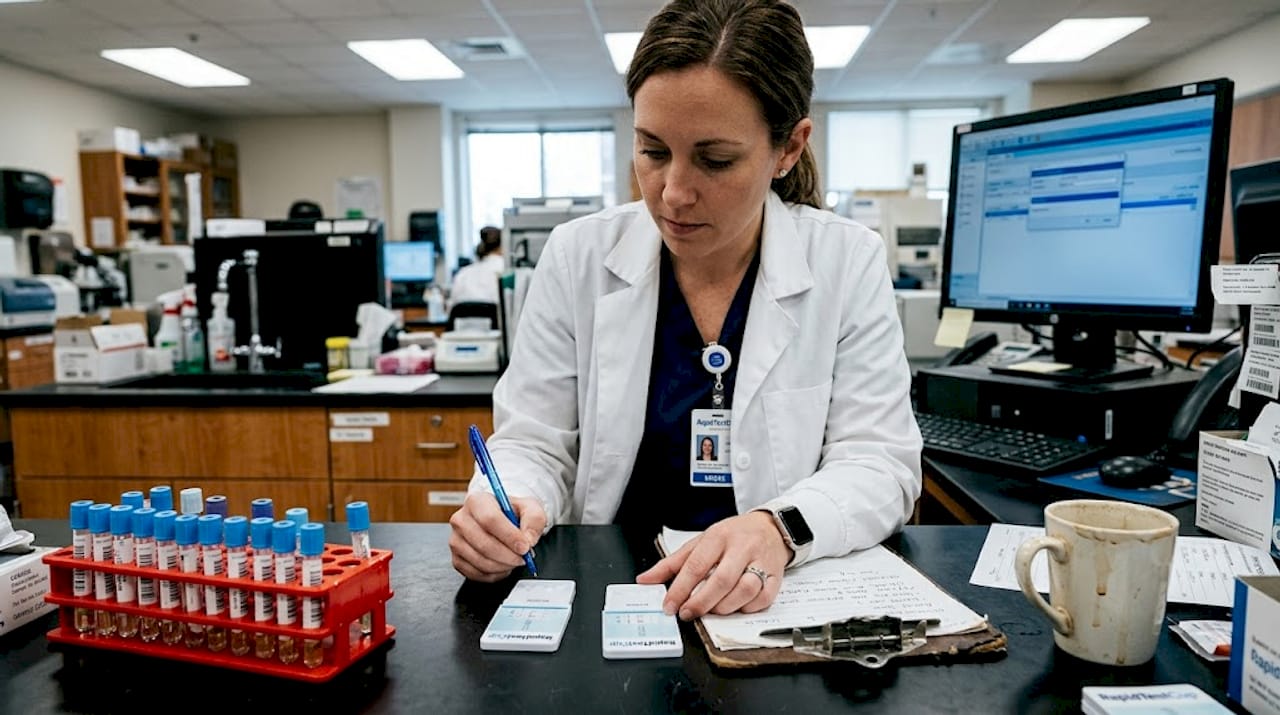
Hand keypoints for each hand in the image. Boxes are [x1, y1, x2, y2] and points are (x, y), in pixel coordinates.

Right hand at [449, 492, 545, 581]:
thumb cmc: (512, 513)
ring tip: (514, 560)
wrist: (501, 520)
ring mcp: (456, 540)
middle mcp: (461, 520)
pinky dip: (493, 574)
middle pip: (483, 544)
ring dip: (503, 566)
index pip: (490, 520)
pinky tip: (502, 565)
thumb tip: (528, 539)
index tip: (525, 547)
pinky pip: (475, 573)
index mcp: (477, 501)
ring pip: (480, 561)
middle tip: (523, 558)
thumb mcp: (530, 508)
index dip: (509, 536)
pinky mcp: (456, 558)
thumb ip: (534, 520)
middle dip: (508, 556)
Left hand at [636, 511, 789, 619]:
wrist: (771, 528)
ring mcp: (762, 561)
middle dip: (701, 602)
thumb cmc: (732, 537)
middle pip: (722, 579)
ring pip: (746, 590)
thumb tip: (645, 580)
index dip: (680, 589)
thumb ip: (672, 563)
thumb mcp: (699, 542)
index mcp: (719, 536)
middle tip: (688, 613)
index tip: (669, 606)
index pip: (696, 565)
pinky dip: (747, 608)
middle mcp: (741, 547)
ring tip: (712, 610)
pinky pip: (763, 598)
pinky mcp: (777, 575)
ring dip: (725, 607)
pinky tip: (736, 607)